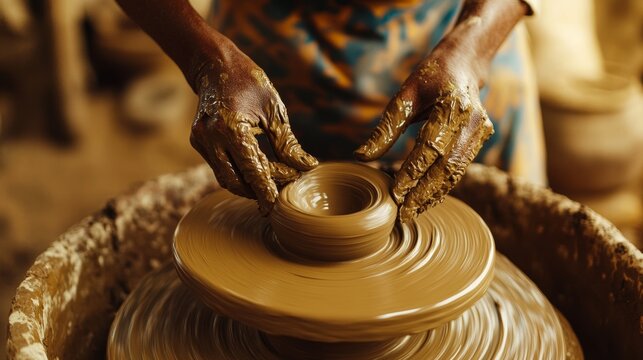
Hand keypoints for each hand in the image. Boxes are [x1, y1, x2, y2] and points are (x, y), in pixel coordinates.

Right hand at [190, 41, 317, 214]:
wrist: (215, 63)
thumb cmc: (249, 82)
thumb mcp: (274, 109)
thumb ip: (287, 143)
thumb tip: (306, 167)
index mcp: (230, 127)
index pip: (253, 170)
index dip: (267, 191)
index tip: (278, 208)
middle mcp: (211, 137)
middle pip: (236, 182)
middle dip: (258, 190)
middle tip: (282, 189)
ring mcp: (200, 140)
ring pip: (225, 178)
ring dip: (248, 184)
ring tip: (272, 182)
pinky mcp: (198, 141)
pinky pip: (220, 166)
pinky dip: (238, 172)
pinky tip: (257, 169)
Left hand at [355, 45, 493, 221]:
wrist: (464, 64)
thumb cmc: (429, 79)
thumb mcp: (404, 98)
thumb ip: (385, 130)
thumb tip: (360, 157)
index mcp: (452, 105)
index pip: (430, 147)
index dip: (413, 173)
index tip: (394, 193)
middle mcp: (472, 120)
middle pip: (446, 167)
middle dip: (424, 193)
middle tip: (402, 214)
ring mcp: (481, 130)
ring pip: (456, 172)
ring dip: (434, 195)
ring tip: (412, 212)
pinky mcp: (482, 139)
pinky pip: (460, 169)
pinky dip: (442, 186)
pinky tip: (425, 200)